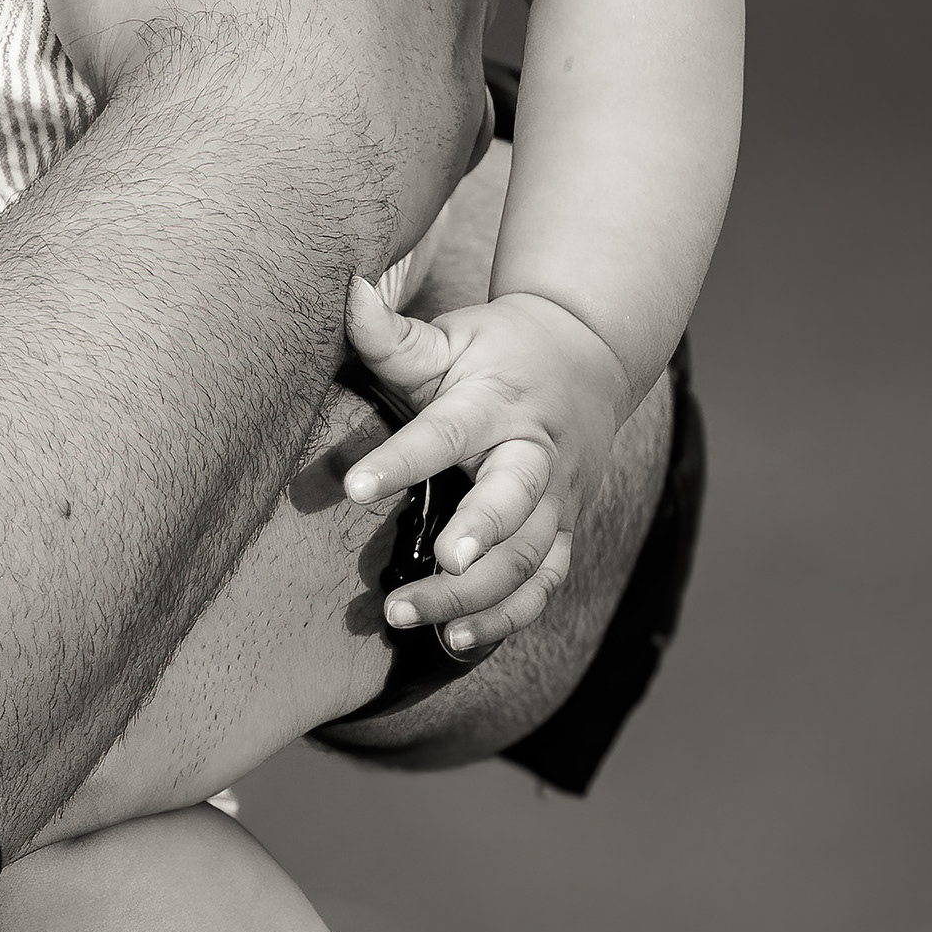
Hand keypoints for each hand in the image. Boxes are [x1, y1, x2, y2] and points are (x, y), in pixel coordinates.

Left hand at [340, 279, 631, 650]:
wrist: (589, 359)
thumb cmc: (497, 351)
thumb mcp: (447, 338)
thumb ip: (390, 332)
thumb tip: (341, 289)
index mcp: (496, 404)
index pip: (444, 434)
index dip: (400, 461)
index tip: (350, 487)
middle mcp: (535, 456)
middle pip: (514, 503)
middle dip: (480, 536)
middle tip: (435, 564)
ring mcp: (557, 501)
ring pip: (529, 559)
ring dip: (476, 594)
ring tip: (409, 616)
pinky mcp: (565, 533)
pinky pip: (543, 586)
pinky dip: (507, 619)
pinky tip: (458, 642)